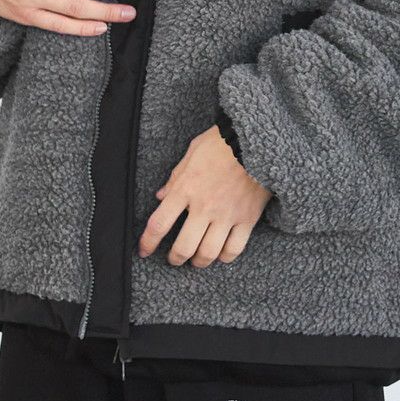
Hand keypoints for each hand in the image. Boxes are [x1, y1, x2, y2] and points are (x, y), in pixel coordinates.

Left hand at [138, 126, 272, 266]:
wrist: (256, 139)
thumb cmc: (221, 142)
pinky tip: (221, 254)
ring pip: (208, 253)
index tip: (143, 251)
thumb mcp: (192, 152)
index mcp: (185, 188)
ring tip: (197, 260)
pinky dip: (225, 257)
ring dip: (199, 262)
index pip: (159, 224)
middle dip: (175, 258)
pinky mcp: (247, 218)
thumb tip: (161, 196)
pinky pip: (234, 249)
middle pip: (184, 247)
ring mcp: (226, 214)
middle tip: (174, 259)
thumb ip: (175, 177)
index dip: (147, 242)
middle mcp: (204, 206)